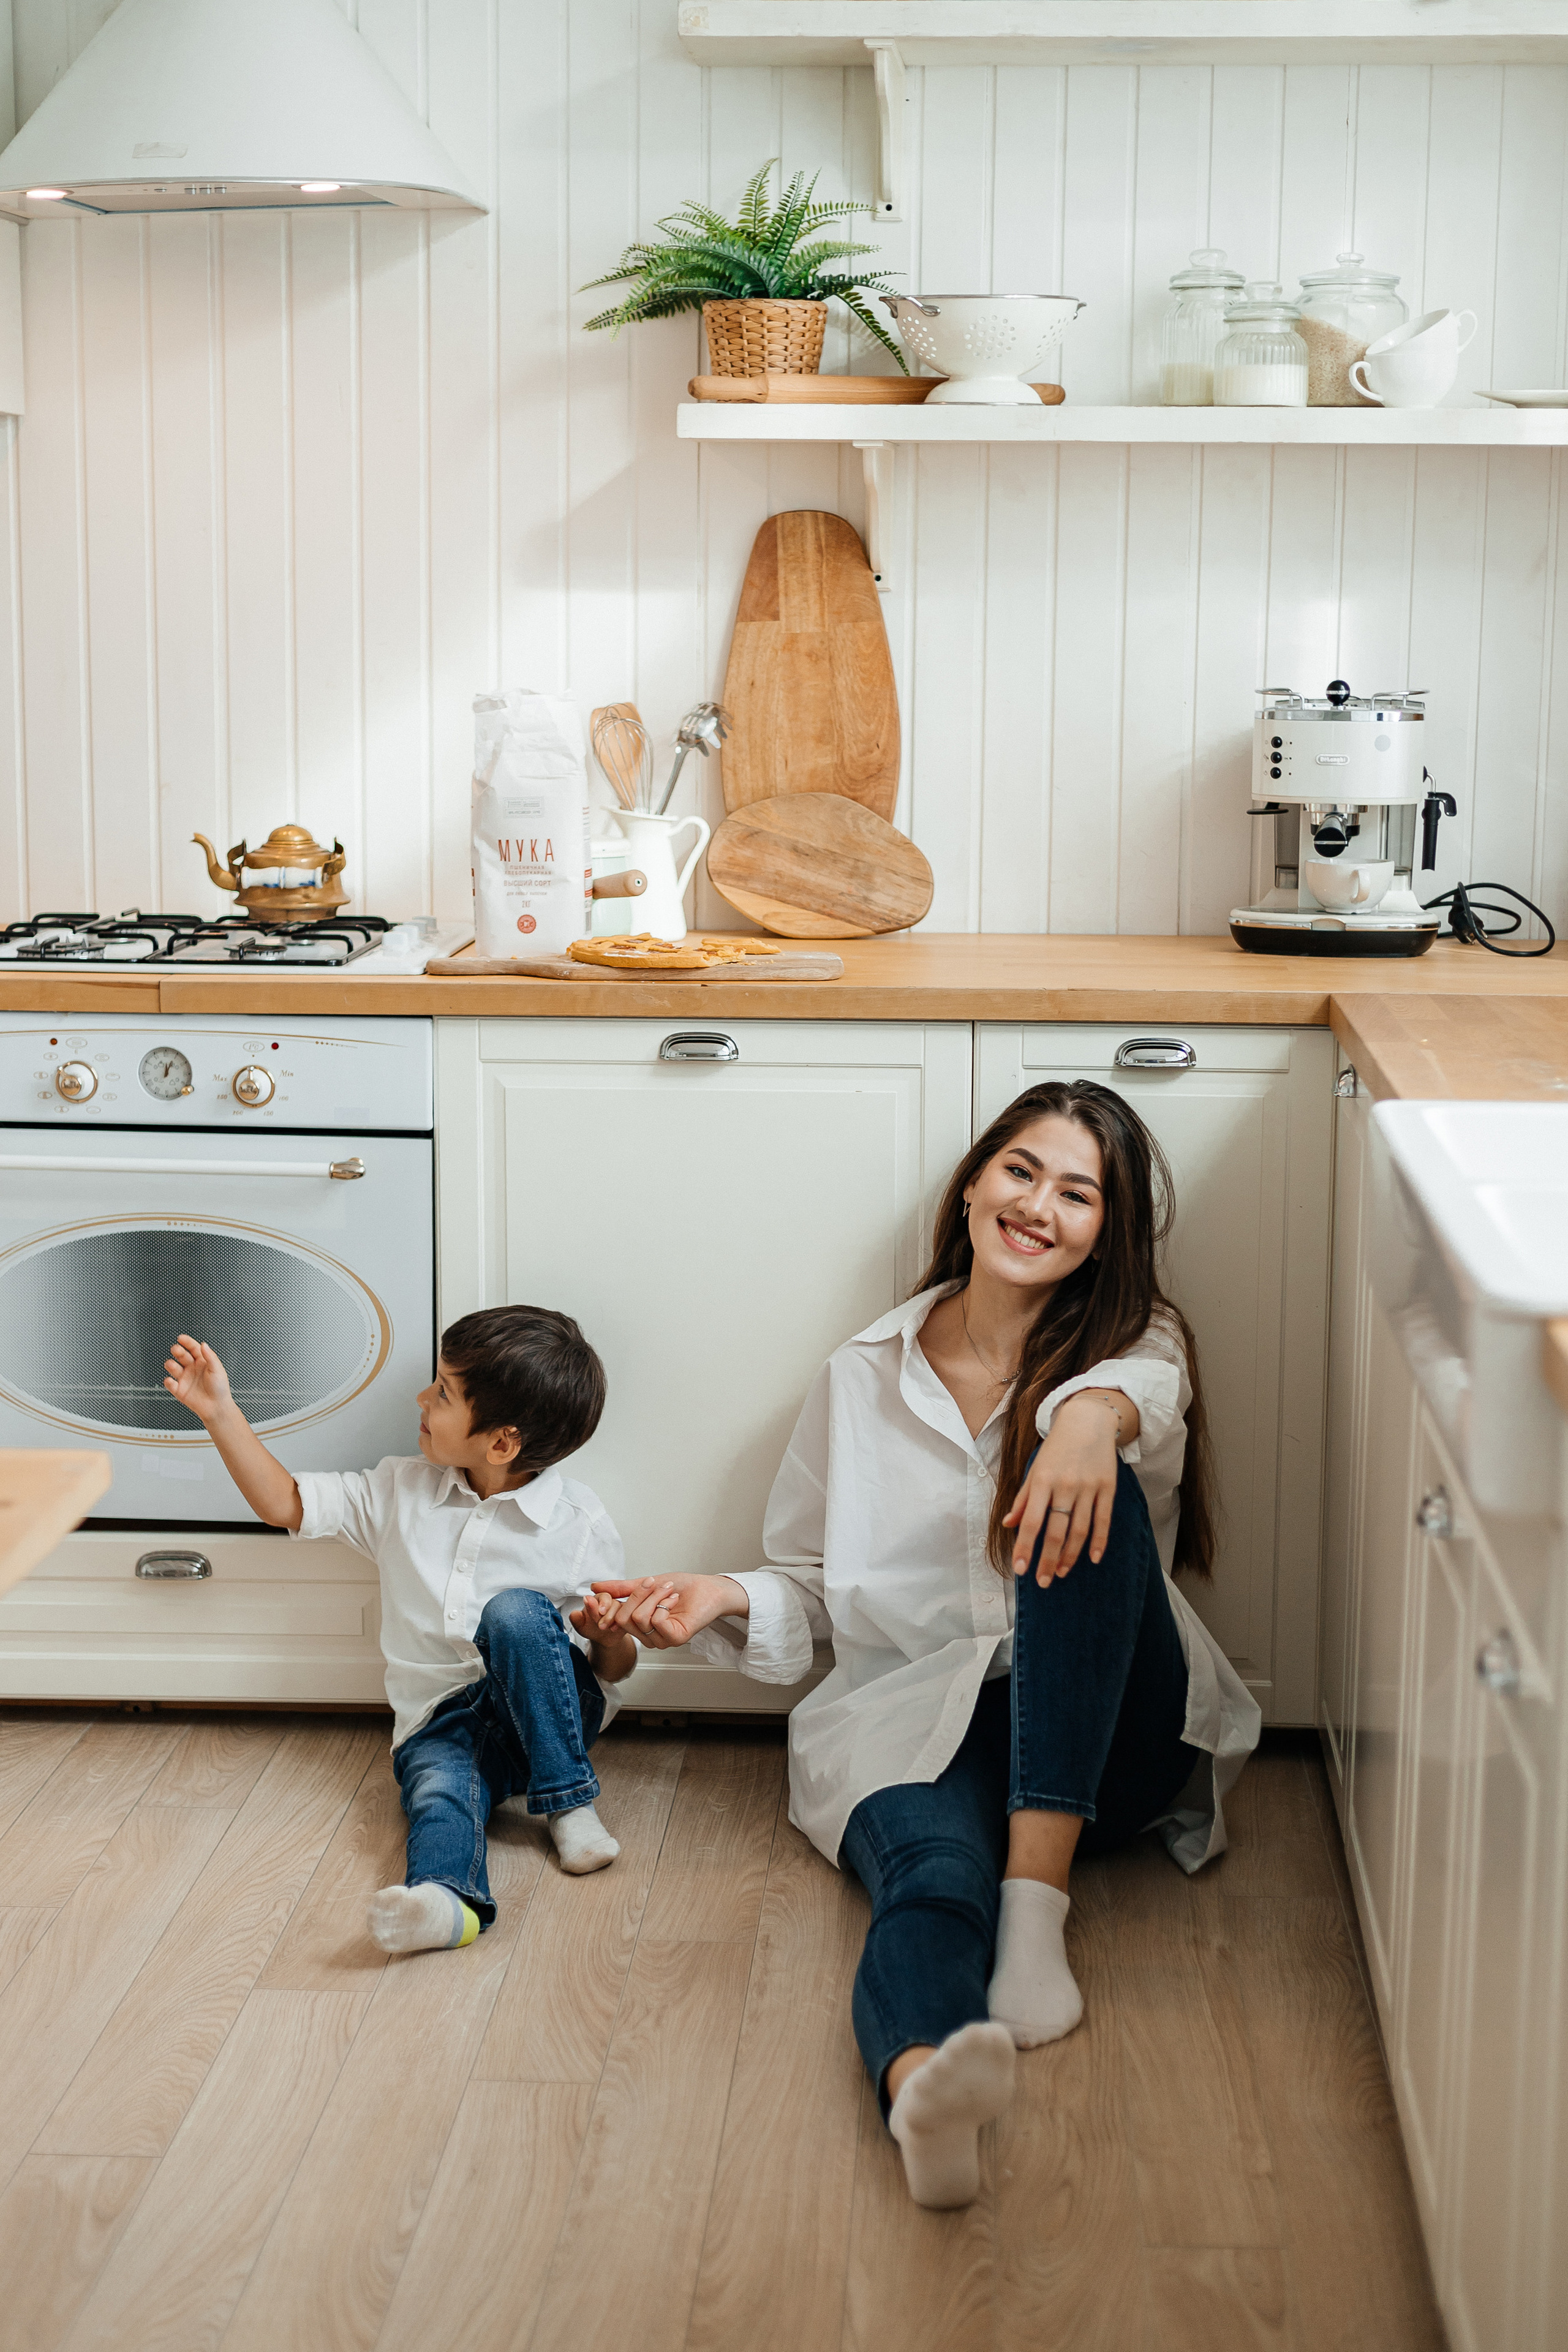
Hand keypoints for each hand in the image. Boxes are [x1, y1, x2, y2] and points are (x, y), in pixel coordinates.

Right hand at [163, 1336, 233, 1425]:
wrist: (217, 1407)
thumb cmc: (220, 1389)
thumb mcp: (218, 1370)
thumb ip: (210, 1356)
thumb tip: (204, 1344)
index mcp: (202, 1361)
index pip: (193, 1348)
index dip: (187, 1342)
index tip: (181, 1338)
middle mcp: (192, 1368)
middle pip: (181, 1355)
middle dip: (177, 1351)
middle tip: (176, 1350)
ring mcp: (185, 1378)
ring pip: (173, 1367)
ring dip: (170, 1364)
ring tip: (172, 1365)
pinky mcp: (179, 1390)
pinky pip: (170, 1384)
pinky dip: (168, 1382)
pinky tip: (171, 1381)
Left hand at [569, 1592, 637, 1678]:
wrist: (602, 1638)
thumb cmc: (591, 1628)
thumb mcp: (581, 1626)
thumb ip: (577, 1619)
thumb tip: (574, 1614)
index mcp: (599, 1598)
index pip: (603, 1596)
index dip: (603, 1603)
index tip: (600, 1611)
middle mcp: (612, 1601)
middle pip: (615, 1603)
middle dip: (609, 1614)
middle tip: (601, 1625)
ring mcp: (623, 1609)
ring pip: (625, 1610)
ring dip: (617, 1619)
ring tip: (610, 1629)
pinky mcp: (630, 1618)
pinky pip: (632, 1618)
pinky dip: (626, 1623)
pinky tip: (618, 1629)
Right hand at [588, 1573, 746, 1650]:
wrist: (707, 1587)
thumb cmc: (680, 1586)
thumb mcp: (644, 1584)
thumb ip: (621, 1588)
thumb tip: (595, 1588)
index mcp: (638, 1625)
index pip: (611, 1620)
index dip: (605, 1606)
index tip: (598, 1594)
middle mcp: (647, 1635)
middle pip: (623, 1618)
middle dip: (638, 1595)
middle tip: (655, 1583)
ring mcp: (660, 1639)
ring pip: (638, 1619)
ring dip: (654, 1597)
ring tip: (669, 1592)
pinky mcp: (674, 1639)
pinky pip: (655, 1621)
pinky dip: (664, 1604)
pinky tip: (674, 1601)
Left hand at [1002, 1391, 1128, 1583]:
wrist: (1088, 1420)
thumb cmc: (1056, 1448)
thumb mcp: (1035, 1469)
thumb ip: (1023, 1498)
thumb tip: (1008, 1524)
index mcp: (1042, 1480)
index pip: (1031, 1521)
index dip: (1025, 1547)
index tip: (1020, 1569)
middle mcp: (1065, 1485)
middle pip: (1056, 1531)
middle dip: (1047, 1560)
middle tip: (1043, 1582)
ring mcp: (1088, 1487)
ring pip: (1079, 1530)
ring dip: (1069, 1555)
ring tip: (1061, 1573)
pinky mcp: (1108, 1487)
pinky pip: (1104, 1520)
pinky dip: (1099, 1541)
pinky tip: (1093, 1559)